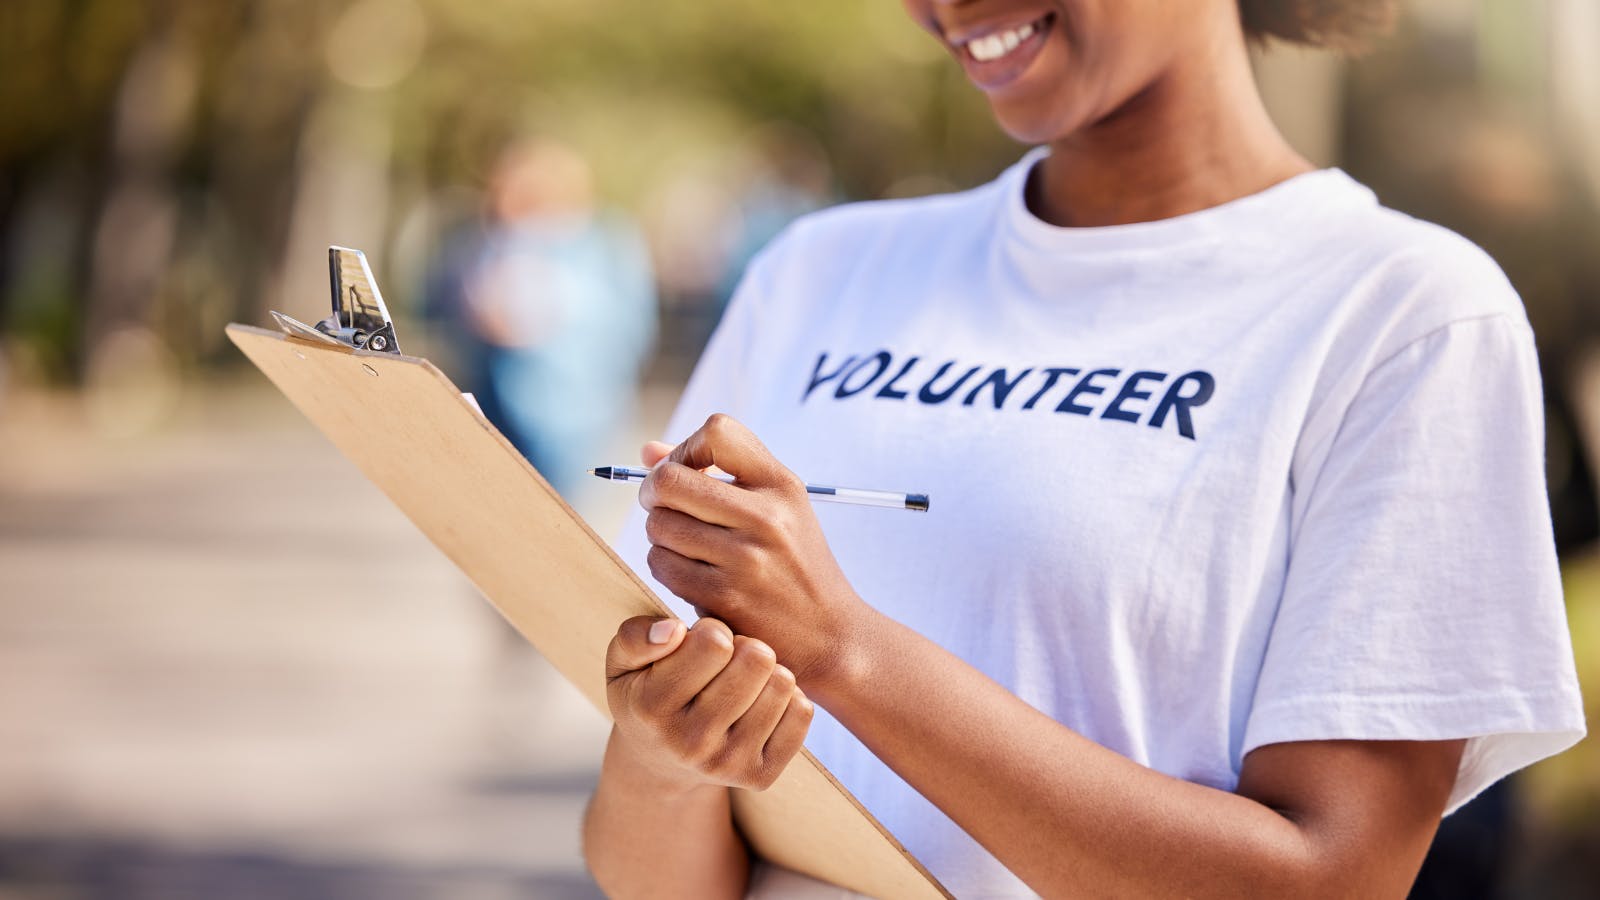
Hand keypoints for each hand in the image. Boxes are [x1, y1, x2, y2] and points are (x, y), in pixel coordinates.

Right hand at [605, 614, 813, 791]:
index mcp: (651, 709)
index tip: (702, 642)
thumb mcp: (622, 663)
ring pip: (783, 684)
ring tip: (742, 680)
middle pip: (757, 659)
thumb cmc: (645, 694)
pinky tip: (760, 702)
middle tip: (727, 660)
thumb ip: (636, 637)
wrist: (661, 761)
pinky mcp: (760, 776)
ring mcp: (728, 764)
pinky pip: (801, 712)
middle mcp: (690, 743)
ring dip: (767, 671)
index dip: (713, 630)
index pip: (714, 642)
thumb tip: (674, 631)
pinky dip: (787, 698)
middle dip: (745, 646)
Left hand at [638, 414, 867, 690]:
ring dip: (661, 532)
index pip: (717, 431)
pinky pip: (662, 564)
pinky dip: (665, 564)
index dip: (687, 447)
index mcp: (781, 484)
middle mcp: (766, 517)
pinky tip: (690, 571)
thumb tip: (646, 451)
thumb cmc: (795, 562)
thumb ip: (716, 470)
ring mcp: (745, 559)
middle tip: (665, 505)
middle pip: (669, 480)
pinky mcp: (724, 598)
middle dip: (655, 491)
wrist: (830, 633)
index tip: (690, 471)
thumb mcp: (777, 506)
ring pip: (659, 524)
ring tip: (686, 543)